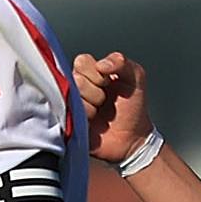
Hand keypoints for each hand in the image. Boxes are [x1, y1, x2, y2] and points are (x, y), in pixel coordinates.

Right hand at [70, 50, 154, 164]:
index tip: (108, 83)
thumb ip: (122, 62)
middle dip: (95, 92)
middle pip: (75, 79)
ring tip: (98, 114)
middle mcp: (77, 86)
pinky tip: (89, 123)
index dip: (96, 73)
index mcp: (91, 73)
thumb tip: (101, 64)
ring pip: (69, 97)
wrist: (132, 139)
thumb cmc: (133, 109)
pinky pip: (64, 114)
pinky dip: (81, 119)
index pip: (82, 61)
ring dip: (89, 108)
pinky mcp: (65, 121)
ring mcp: (70, 104)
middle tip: (104, 102)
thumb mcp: (136, 78)